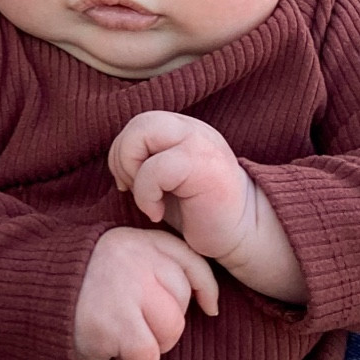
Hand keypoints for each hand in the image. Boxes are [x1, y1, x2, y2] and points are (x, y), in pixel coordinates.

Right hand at [73, 225, 218, 359]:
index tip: (209, 308)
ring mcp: (126, 289)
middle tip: (129, 323)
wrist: (26, 294)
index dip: (205, 289)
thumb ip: (154, 266)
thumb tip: (208, 302)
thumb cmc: (76, 285)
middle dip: (162, 323)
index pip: (191, 262)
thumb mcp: (117, 258)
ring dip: (148, 343)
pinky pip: (148, 355)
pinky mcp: (116, 323)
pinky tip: (108, 346)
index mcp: (137, 241)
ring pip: (169, 331)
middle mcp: (136, 259)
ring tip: (116, 333)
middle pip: (180, 303)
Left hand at [109, 111, 306, 303]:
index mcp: (183, 129)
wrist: (244, 235)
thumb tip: (115, 159)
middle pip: (137, 124)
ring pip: (141, 134)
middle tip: (133, 190)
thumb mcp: (168, 179)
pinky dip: (145, 194)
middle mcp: (192, 129)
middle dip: (122, 159)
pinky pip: (154, 168)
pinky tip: (159, 213)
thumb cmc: (201, 212)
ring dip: (133, 172)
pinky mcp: (202, 166)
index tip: (128, 184)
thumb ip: (146, 159)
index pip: (138, 124)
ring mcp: (199, 143)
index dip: (123, 153)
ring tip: (149, 200)